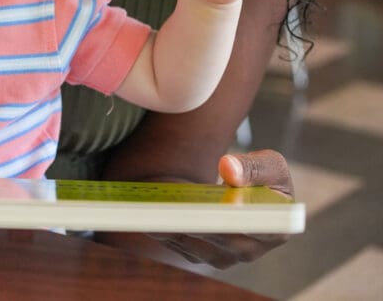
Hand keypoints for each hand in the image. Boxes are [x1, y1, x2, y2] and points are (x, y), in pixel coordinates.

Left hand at [147, 149, 293, 268]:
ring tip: (151, 209)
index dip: (240, 221)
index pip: (259, 231)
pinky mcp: (197, 253)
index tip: (220, 207)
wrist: (241, 187)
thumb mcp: (269, 164)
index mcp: (275, 232)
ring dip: (171, 227)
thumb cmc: (261, 176)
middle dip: (195, 224)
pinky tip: (144, 210)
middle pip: (219, 241)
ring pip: (193, 245)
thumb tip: (228, 169)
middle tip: (171, 209)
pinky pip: (176, 243)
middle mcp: (248, 251)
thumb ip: (253, 166)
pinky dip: (161, 227)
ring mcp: (222, 256)